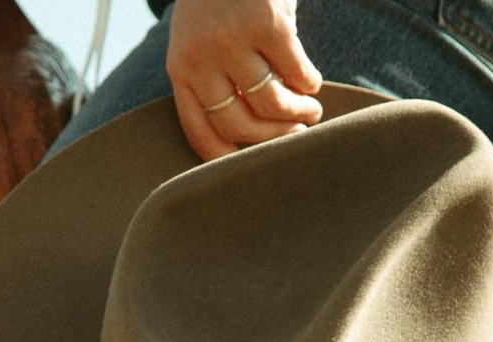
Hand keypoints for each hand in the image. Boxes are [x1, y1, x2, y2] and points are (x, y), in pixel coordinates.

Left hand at [167, 0, 322, 161]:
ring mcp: (233, 41)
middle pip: (239, 127)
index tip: (250, 167)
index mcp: (180, 69)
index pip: (199, 133)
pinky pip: (296, 72)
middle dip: (273, 140)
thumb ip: (214, 79)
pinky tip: (312, 82)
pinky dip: (309, 83)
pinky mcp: (268, 23)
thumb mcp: (200, 38)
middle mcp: (201, 59)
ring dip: (298, 114)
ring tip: (311, 111)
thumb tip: (250, 133)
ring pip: (271, 104)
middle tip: (295, 136)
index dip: (226, 160)